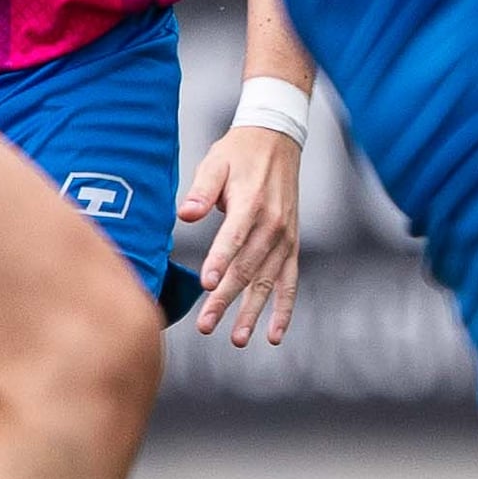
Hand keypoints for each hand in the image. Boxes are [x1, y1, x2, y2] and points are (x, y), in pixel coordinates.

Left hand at [179, 114, 304, 346]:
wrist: (278, 140)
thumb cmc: (239, 153)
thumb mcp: (216, 162)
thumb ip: (202, 190)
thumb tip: (186, 213)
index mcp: (252, 204)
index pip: (235, 238)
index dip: (221, 262)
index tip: (207, 286)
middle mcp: (273, 225)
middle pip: (248, 268)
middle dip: (227, 299)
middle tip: (206, 325)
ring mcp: (285, 238)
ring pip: (268, 281)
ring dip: (253, 312)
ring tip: (237, 339)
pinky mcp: (291, 245)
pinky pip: (290, 282)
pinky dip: (284, 308)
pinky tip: (275, 334)